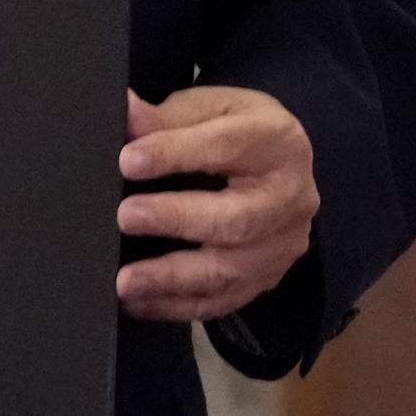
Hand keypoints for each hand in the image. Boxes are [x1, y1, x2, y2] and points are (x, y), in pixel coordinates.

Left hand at [118, 83, 320, 323]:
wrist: (280, 167)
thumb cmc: (238, 133)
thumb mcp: (210, 109)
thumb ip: (167, 118)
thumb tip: (126, 113)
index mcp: (277, 142)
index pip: (228, 147)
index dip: (176, 154)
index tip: (128, 160)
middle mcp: (290, 197)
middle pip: (237, 218)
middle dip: (177, 219)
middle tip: (126, 217)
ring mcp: (282, 244)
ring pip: (230, 270)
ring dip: (172, 278)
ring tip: (125, 281)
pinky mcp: (268, 278)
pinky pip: (222, 301)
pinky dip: (176, 306)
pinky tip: (138, 302)